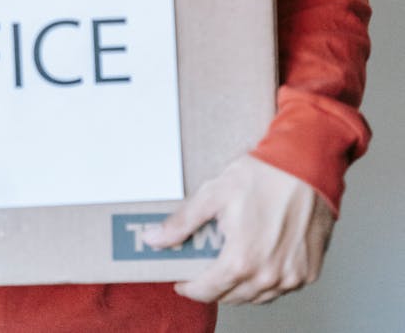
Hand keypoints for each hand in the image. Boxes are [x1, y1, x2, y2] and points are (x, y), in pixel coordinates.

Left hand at [143, 155, 334, 304]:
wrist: (307, 165)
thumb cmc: (264, 175)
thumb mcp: (214, 193)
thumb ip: (182, 222)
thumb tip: (155, 240)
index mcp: (241, 260)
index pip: (207, 291)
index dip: (190, 288)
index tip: (183, 280)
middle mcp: (268, 276)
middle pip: (232, 296)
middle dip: (214, 287)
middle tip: (205, 269)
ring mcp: (291, 277)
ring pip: (257, 296)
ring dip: (240, 287)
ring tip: (230, 264)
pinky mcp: (308, 271)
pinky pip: (282, 287)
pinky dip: (267, 281)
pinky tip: (259, 261)